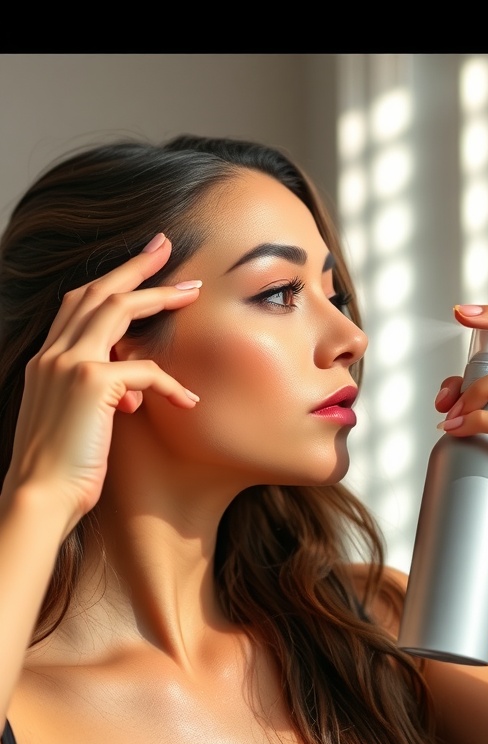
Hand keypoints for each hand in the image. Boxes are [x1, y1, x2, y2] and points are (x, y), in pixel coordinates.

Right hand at [3, 234, 200, 534]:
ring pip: (118, 310)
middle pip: (97, 292)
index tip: (136, 263)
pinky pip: (144, 371)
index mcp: (46, 361)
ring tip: (193, 292)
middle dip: (135, 266)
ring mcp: (69, 364)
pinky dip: (170, 385)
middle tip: (166, 244)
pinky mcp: (92, 384)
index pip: (77, 305)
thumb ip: (97, 399)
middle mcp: (53, 355)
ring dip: (160, 296)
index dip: (108, 280)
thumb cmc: (60, 472)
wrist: (39, 499)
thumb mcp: (75, 424)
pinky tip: (189, 403)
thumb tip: (129, 395)